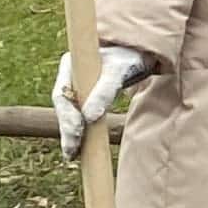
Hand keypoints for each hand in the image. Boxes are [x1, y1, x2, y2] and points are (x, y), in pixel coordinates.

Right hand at [51, 43, 151, 158]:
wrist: (146, 52)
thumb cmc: (133, 57)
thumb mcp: (120, 72)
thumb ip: (105, 92)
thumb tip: (89, 118)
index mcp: (71, 64)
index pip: (61, 95)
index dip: (66, 116)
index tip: (77, 131)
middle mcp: (70, 76)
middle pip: (64, 107)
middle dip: (67, 130)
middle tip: (71, 152)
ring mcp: (78, 86)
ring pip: (70, 114)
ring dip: (71, 134)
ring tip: (72, 155)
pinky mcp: (88, 96)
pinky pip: (80, 116)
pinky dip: (80, 131)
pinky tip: (79, 148)